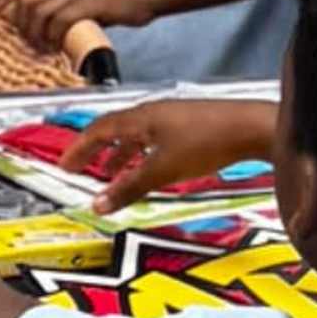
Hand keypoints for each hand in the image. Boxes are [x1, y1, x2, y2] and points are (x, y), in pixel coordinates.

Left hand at [0, 0, 140, 60]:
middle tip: (24, 42)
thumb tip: (51, 31)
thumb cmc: (118, 0)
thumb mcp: (86, 2)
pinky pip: (62, 19)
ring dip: (36, 32)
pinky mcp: (90, 3)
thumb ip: (67, 12)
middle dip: (19, 22)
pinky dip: (54, 35)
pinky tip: (57, 46)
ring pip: (40, 9)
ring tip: (41, 48)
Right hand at [68, 94, 272, 206]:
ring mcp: (173, 118)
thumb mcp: (162, 170)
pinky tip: (150, 172)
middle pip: (115, 130)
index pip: (98, 129)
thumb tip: (97, 204)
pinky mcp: (191, 126)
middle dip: (96, 151)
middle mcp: (153, 113)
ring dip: (120, 156)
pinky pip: (155, 141)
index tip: (65, 165)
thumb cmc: (206, 142)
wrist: (251, 129)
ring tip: (113, 177)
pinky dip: (143, 157)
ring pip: (137, 136)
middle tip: (81, 169)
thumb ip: (129, 188)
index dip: (79, 148)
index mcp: (140, 118)